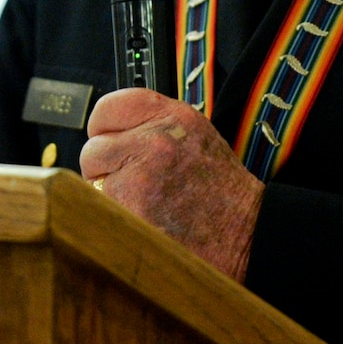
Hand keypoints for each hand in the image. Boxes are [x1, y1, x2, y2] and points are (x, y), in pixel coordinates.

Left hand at [78, 87, 262, 281]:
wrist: (250, 235)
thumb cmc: (221, 193)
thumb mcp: (194, 137)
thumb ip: (153, 127)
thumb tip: (108, 133)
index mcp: (172, 117)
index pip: (108, 108)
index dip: (104, 129)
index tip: (110, 143)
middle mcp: (155, 141)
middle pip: (93, 149)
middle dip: (106, 169)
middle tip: (133, 185)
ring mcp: (140, 178)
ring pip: (92, 182)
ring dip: (107, 196)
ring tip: (141, 205)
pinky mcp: (130, 212)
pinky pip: (100, 211)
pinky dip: (113, 219)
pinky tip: (141, 223)